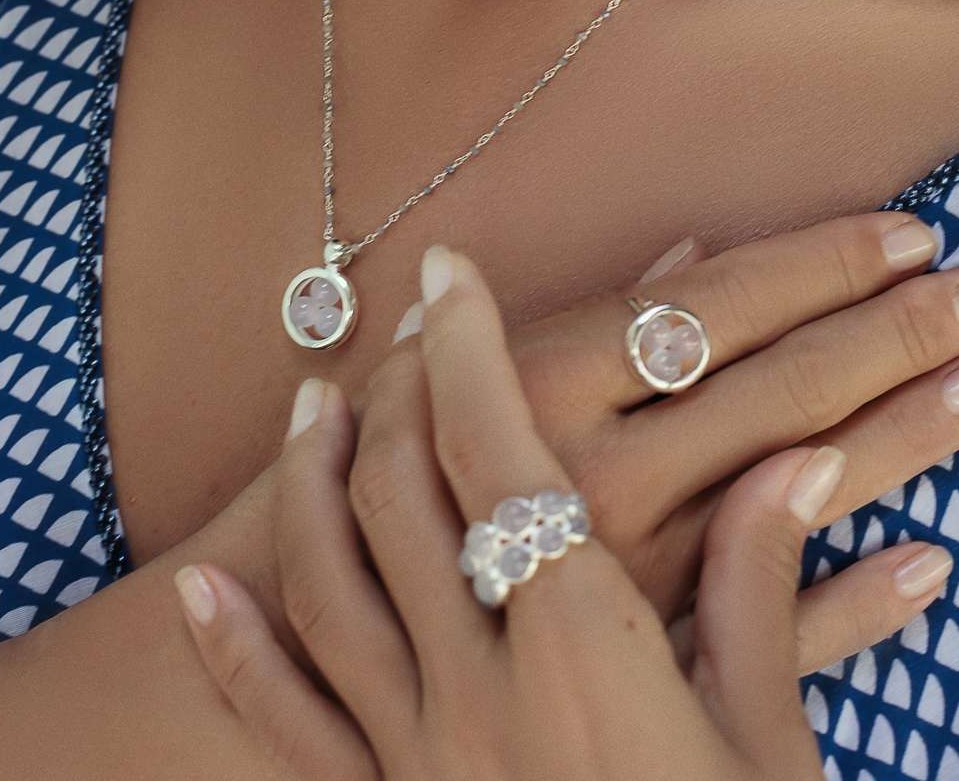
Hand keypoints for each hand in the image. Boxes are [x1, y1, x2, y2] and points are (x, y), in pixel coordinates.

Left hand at [173, 246, 904, 778]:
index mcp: (586, 657)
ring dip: (310, 481)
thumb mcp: (771, 745)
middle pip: (401, 494)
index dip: (470, 347)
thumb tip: (798, 465)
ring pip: (329, 583)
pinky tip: (203, 588)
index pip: (499, 455)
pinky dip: (235, 652)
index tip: (453, 268)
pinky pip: (284, 725)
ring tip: (313, 404)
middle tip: (407, 321)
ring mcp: (413, 755)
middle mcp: (479, 691)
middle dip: (397, 388)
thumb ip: (764, 592)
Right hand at [406, 210, 955, 670]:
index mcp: (544, 386)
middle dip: (886, 330)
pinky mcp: (639, 657)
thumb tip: (691, 252)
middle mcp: (598, 473)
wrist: (328, 608)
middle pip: (775, 386)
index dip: (818, 264)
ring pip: (796, 488)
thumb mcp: (459, 366)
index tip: (902, 235)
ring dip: (900, 434)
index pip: (713, 308)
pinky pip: (770, 632)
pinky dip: (858, 601)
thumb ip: (575, 316)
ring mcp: (630, 571)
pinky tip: (927, 565)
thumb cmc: (388, 464)